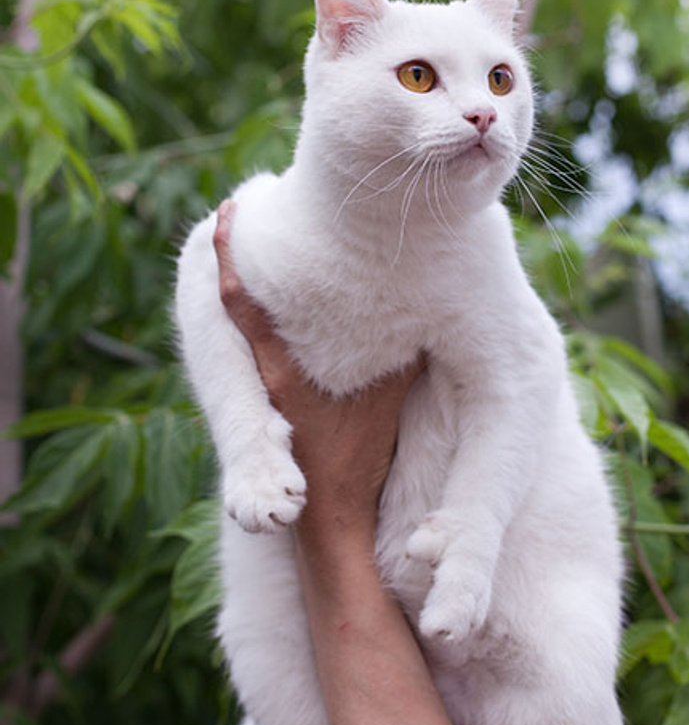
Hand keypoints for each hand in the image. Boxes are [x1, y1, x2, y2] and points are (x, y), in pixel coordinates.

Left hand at [213, 200, 423, 537]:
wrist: (330, 518)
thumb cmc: (354, 460)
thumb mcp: (386, 399)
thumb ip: (400, 353)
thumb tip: (425, 304)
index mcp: (277, 370)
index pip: (239, 301)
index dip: (228, 253)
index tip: (229, 210)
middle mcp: (262, 375)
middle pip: (235, 303)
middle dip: (239, 255)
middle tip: (248, 207)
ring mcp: (266, 390)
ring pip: (250, 325)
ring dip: (257, 285)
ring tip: (273, 241)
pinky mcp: (278, 403)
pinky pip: (266, 348)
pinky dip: (272, 317)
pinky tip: (296, 302)